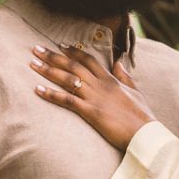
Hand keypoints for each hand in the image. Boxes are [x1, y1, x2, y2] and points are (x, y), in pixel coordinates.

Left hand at [30, 44, 155, 150]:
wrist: (145, 133)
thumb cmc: (142, 116)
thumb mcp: (135, 92)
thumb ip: (125, 76)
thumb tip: (119, 62)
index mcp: (111, 79)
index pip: (89, 60)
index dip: (73, 51)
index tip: (60, 45)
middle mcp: (100, 85)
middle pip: (73, 65)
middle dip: (53, 56)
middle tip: (36, 49)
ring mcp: (95, 97)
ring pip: (67, 79)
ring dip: (48, 70)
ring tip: (32, 64)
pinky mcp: (91, 112)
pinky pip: (67, 100)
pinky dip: (51, 94)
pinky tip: (37, 90)